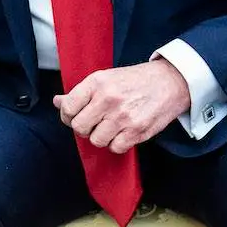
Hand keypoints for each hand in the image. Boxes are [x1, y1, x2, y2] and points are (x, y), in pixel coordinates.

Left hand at [52, 59, 189, 153]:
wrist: (169, 82)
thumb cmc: (134, 80)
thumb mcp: (105, 78)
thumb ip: (81, 93)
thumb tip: (58, 101)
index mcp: (97, 82)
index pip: (68, 107)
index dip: (67, 116)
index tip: (73, 116)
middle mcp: (108, 99)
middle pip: (79, 127)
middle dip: (84, 128)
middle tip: (93, 123)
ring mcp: (122, 116)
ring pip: (96, 140)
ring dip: (101, 137)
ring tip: (110, 126)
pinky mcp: (137, 131)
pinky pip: (115, 148)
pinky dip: (116, 144)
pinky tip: (122, 132)